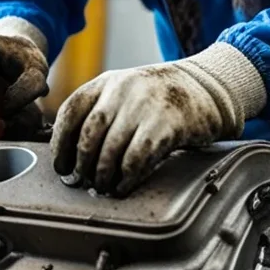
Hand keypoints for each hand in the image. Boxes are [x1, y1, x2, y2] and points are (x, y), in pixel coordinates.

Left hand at [51, 43, 265, 195]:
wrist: (208, 88)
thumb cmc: (161, 99)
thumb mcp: (127, 92)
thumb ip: (101, 112)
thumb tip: (73, 155)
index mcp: (107, 81)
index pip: (71, 111)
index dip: (61, 144)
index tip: (62, 167)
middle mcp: (123, 89)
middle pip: (90, 134)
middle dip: (83, 164)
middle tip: (83, 182)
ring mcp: (145, 105)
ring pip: (111, 149)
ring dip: (103, 175)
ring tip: (104, 187)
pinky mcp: (166, 124)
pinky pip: (137, 158)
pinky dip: (127, 178)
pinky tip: (125, 186)